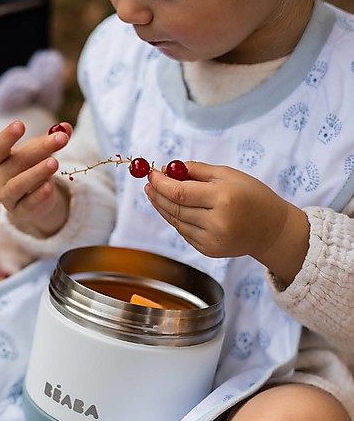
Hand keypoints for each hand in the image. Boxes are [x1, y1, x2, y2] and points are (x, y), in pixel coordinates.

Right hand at [0, 121, 71, 236]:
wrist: (31, 201)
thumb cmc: (29, 169)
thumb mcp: (39, 153)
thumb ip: (50, 140)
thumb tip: (66, 127)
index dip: (7, 136)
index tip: (20, 124)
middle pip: (16, 162)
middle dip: (39, 149)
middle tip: (60, 139)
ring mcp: (6, 196)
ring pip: (18, 185)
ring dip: (37, 173)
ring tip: (54, 163)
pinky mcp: (19, 211)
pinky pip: (28, 203)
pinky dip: (39, 195)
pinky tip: (50, 186)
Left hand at [146, 161, 309, 285]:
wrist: (271, 229)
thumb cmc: (252, 196)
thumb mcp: (229, 175)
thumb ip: (197, 171)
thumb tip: (168, 169)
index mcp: (223, 199)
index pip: (180, 193)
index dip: (161, 183)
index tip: (151, 174)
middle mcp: (216, 222)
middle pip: (175, 209)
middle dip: (158, 195)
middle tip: (149, 184)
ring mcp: (212, 240)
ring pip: (177, 222)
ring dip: (163, 207)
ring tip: (156, 194)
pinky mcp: (209, 251)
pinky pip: (184, 233)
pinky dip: (176, 220)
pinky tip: (174, 209)